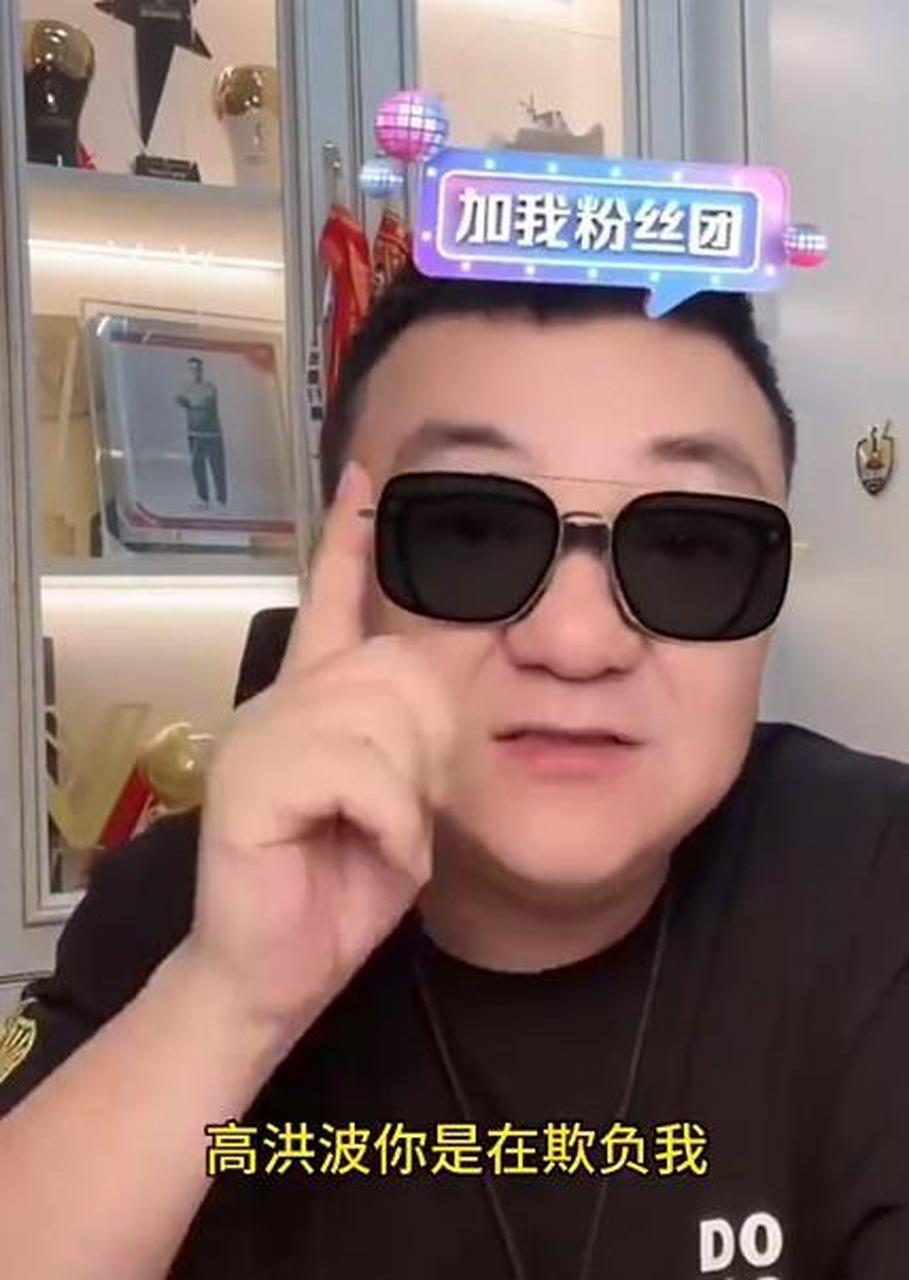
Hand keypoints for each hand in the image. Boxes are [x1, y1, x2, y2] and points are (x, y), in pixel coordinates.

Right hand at [189, 461, 455, 1056]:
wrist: (276, 967)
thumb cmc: (341, 879)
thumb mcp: (402, 794)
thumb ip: (418, 728)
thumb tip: (467, 649)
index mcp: (312, 696)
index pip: (330, 595)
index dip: (348, 537)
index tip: (365, 476)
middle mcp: (280, 698)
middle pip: (395, 666)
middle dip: (429, 744)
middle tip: (410, 810)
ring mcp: (260, 734)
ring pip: (381, 717)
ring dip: (412, 794)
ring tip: (390, 837)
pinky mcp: (250, 780)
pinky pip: (362, 773)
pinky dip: (392, 823)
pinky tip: (376, 850)